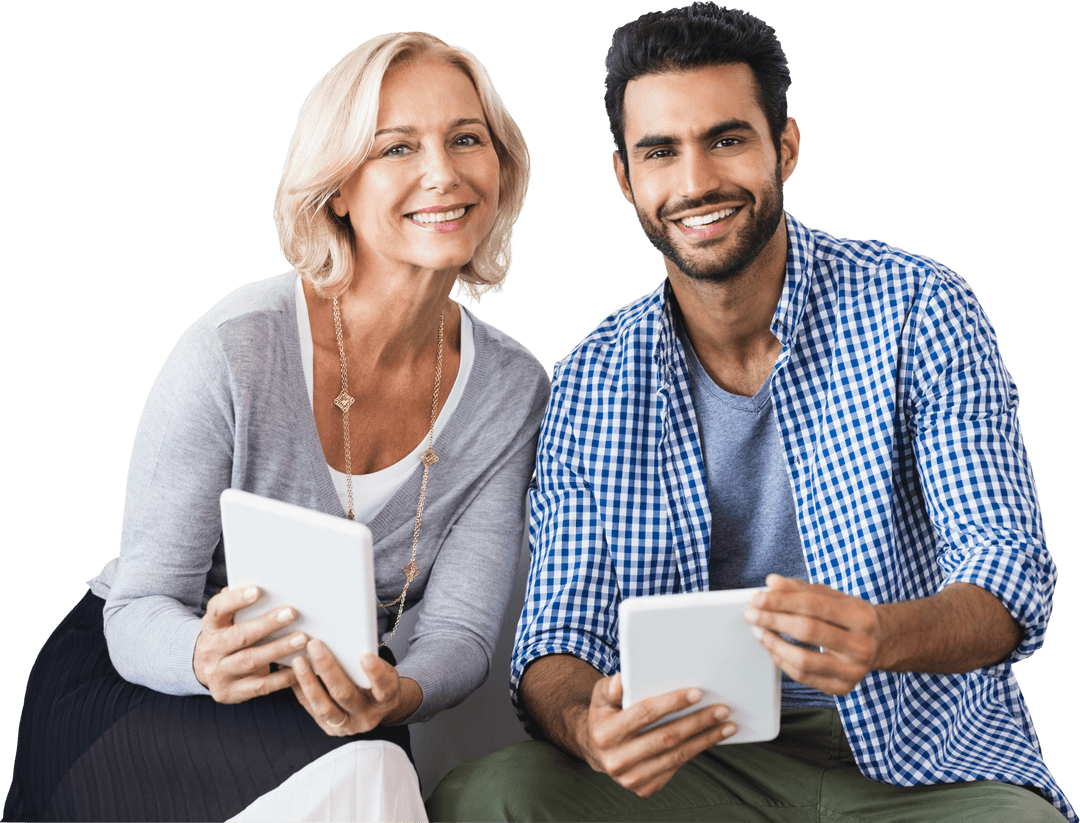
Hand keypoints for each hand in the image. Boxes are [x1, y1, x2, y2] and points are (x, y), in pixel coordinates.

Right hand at [194, 585, 303, 702]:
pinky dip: (280, 677)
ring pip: (251, 661)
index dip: (236, 599)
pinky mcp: (231, 692)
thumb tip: (265, 583)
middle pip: (239, 636)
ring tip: (302, 638)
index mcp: (211, 626)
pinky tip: (298, 667)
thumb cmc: (227, 636)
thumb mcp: (226, 620)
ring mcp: (219, 674)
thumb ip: (240, 605)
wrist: (204, 670)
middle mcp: (211, 650)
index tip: (258, 590)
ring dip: (278, 649)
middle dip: (267, 624)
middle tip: (292, 613)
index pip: (218, 609)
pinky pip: (259, 686)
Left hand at [290, 640, 420, 735]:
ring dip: (308, 682)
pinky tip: (291, 673)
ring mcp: (348, 726)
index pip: (383, 688)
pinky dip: (300, 690)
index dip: (375, 673)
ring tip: (298, 660)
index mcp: (387, 698)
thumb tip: (344, 639)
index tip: (364, 655)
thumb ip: (370, 661)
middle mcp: (368, 716)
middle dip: (328, 669)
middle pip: (345, 694)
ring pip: (324, 707)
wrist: (376, 710)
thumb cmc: (379, 681)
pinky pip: (311, 709)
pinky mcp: (330, 728)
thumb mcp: (384, 670)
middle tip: (315, 645)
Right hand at [578, 673, 736, 796]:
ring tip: (726, 725)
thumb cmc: (605, 715)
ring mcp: (632, 778)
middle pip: (666, 737)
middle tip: (721, 709)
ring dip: (705, 739)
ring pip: (676, 756)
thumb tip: (625, 679)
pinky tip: (710, 738)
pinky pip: (676, 768)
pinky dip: (696, 751)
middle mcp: (617, 760)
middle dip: (697, 722)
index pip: (644, 714)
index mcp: (606, 733)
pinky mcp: (645, 788)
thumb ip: (611, 687)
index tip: (697, 693)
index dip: (672, 703)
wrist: (597, 750)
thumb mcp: (601, 696)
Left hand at [744, 574, 881, 695]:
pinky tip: (772, 648)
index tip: (757, 597)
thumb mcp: (831, 596)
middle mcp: (861, 645)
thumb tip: (771, 582)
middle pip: (807, 631)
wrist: (880, 644)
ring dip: (773, 644)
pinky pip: (804, 677)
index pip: (812, 605)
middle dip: (773, 621)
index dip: (781, 601)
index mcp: (860, 616)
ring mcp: (854, 671)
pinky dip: (782, 662)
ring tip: (758, 631)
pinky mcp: (843, 689)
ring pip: (803, 660)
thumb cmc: (849, 616)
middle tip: (750, 614)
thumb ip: (800, 589)